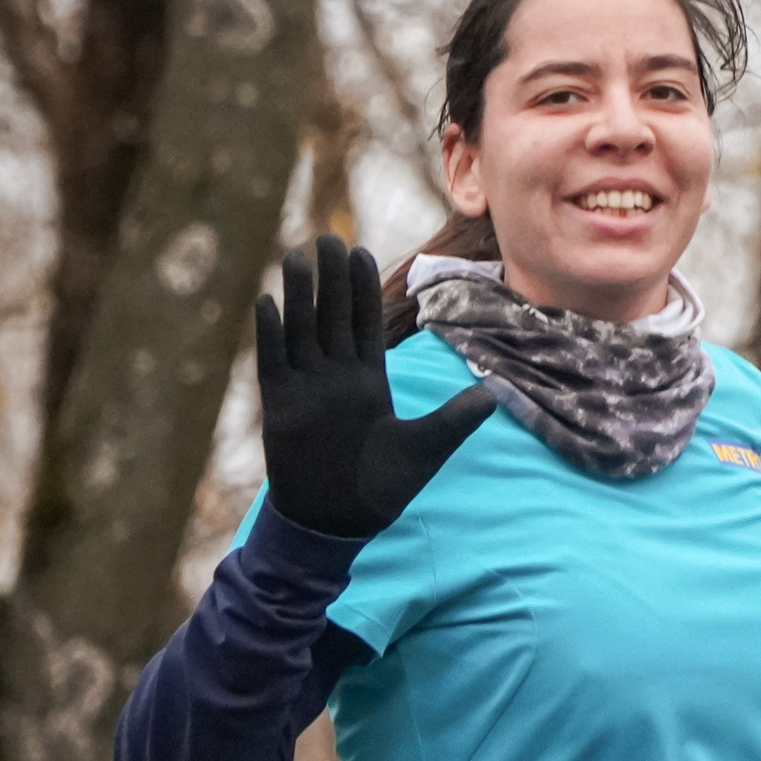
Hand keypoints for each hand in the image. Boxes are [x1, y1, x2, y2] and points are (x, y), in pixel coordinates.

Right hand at [258, 233, 494, 538]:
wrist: (339, 523)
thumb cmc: (382, 488)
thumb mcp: (426, 449)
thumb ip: (455, 419)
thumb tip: (494, 394)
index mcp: (369, 380)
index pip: (365, 323)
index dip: (363, 288)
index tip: (361, 251)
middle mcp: (336, 377)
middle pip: (332, 316)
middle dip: (330, 278)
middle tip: (327, 237)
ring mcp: (306, 389)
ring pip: (300, 331)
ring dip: (297, 295)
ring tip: (294, 257)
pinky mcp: (281, 408)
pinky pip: (273, 364)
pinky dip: (270, 336)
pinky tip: (266, 305)